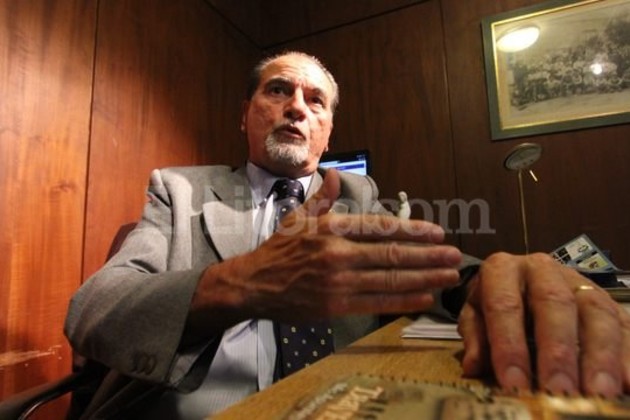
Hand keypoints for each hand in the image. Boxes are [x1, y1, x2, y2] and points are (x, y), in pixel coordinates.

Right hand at [190, 169, 461, 332]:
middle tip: (454, 256)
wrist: (254, 285)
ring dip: (424, 278)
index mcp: (331, 228)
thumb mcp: (297, 217)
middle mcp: (338, 254)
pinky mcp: (337, 306)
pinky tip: (424, 298)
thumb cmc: (279, 250)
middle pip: (392, 254)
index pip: (380, 227)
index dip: (412, 230)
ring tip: (448, 277)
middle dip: (428, 256)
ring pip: (389, 279)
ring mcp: (339, 282)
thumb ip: (321, 198)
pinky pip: (377, 303)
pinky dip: (403, 301)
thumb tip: (332, 174)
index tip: (437, 232)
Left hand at [458, 252, 629, 396]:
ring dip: (600, 357)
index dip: (508, 345)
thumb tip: (473, 368)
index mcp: (503, 269)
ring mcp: (581, 283)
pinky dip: (628, 356)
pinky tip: (628, 385)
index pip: (504, 305)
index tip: (513, 383)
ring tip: (599, 394)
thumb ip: (476, 338)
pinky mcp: (610, 302)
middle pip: (555, 305)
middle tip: (559, 391)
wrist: (521, 278)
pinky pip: (625, 325)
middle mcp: (544, 270)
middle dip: (558, 352)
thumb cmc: (495, 302)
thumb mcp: (475, 314)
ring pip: (596, 313)